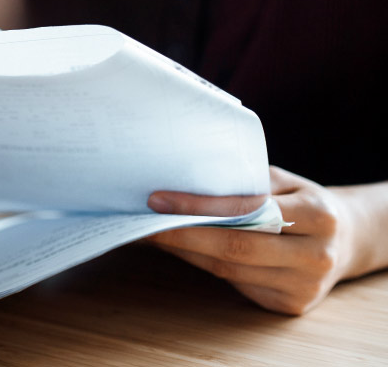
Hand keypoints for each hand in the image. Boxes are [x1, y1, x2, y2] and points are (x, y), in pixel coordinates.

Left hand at [146, 166, 355, 314]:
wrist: (344, 239)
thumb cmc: (301, 201)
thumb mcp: (283, 181)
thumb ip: (245, 183)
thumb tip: (182, 182)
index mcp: (318, 215)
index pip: (247, 212)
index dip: (199, 208)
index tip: (158, 200)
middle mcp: (315, 255)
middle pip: (235, 249)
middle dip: (182, 235)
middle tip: (142, 222)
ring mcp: (304, 285)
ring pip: (230, 270)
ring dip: (186, 253)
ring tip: (153, 235)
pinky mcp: (289, 305)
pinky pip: (236, 284)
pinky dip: (204, 266)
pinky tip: (182, 251)